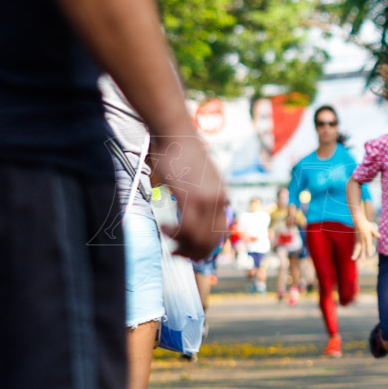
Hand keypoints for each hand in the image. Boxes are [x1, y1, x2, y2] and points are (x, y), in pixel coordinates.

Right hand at [150, 135, 227, 259]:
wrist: (176, 134)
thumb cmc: (181, 155)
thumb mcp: (199, 180)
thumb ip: (201, 197)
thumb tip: (193, 215)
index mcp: (223, 197)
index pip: (221, 233)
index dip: (206, 248)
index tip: (190, 252)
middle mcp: (219, 199)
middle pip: (212, 239)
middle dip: (194, 253)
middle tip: (177, 254)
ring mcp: (207, 199)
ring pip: (199, 237)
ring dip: (182, 245)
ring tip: (169, 239)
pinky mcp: (191, 196)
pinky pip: (185, 227)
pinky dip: (174, 234)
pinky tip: (164, 229)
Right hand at [351, 220, 379, 259]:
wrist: (359, 221)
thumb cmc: (366, 225)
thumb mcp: (372, 228)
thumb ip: (375, 233)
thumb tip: (380, 236)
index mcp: (367, 237)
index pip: (368, 245)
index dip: (369, 250)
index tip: (370, 255)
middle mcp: (362, 240)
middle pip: (363, 249)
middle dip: (363, 255)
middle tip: (363, 261)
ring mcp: (359, 240)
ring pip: (357, 249)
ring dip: (356, 254)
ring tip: (353, 259)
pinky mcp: (357, 240)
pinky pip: (356, 247)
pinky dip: (355, 251)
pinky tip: (354, 256)